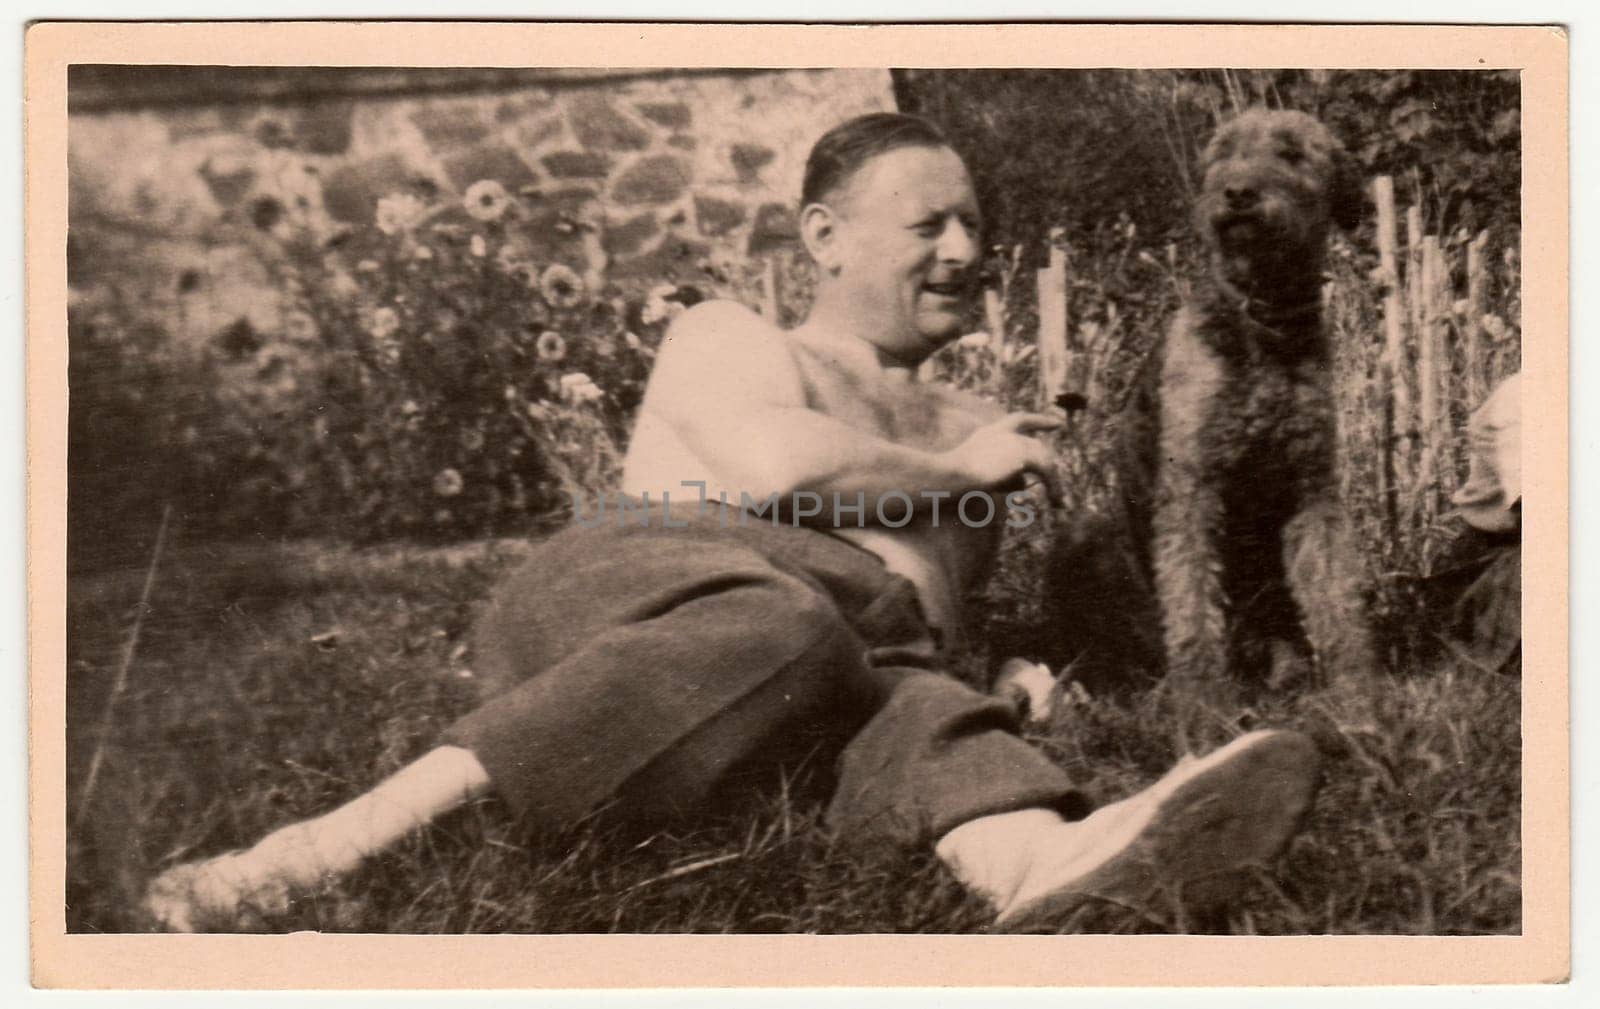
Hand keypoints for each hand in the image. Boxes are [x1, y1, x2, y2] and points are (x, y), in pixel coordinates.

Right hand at [943, 412, 1064, 504]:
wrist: (949, 474)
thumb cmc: (952, 480)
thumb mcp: (978, 474)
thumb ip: (1000, 474)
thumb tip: (1023, 484)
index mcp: (988, 433)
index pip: (1019, 420)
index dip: (1039, 421)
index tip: (1057, 424)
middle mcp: (1002, 432)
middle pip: (1036, 446)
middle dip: (1050, 465)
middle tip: (1059, 486)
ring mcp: (1012, 441)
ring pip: (1043, 459)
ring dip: (1053, 483)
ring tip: (1058, 503)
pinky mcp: (1021, 455)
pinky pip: (1046, 470)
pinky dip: (1053, 487)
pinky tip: (1056, 502)